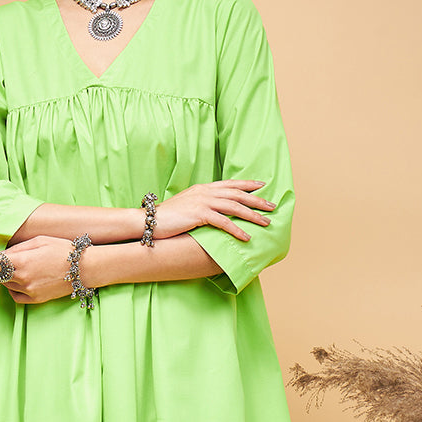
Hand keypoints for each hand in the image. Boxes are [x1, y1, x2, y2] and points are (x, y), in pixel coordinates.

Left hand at [0, 234, 76, 303]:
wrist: (84, 268)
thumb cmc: (62, 249)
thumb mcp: (37, 241)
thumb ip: (16, 248)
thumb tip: (1, 252)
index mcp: (20, 261)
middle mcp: (21, 278)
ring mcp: (28, 290)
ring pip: (5, 284)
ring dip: (2, 276)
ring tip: (7, 267)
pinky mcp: (35, 299)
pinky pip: (15, 295)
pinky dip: (12, 288)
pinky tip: (17, 279)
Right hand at [155, 181, 274, 242]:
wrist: (150, 220)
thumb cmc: (167, 216)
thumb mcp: (186, 205)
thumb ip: (201, 203)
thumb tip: (214, 210)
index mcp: (203, 188)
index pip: (230, 184)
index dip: (248, 184)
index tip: (262, 186)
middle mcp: (205, 192)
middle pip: (237, 194)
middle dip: (257, 201)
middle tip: (272, 207)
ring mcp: (202, 202)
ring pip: (234, 207)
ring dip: (252, 215)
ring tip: (265, 223)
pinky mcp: (199, 215)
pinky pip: (223, 222)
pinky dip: (237, 229)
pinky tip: (246, 237)